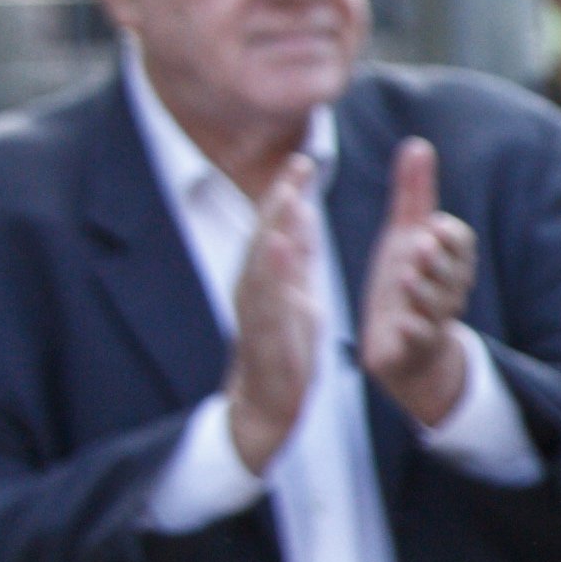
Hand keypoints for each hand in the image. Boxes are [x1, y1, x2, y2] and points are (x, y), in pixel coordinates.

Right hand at [224, 166, 325, 472]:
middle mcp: (255, 286)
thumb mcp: (296, 288)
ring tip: (289, 196)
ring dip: (273, 227)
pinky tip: (281, 249)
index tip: (305, 159)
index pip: (277, 227)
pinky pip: (267, 300)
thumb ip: (297, 251)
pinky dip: (273, 273)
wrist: (268, 402)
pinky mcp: (264, 335)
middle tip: (297, 164)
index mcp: (267, 275)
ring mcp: (256, 311)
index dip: (288, 193)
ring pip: (262, 262)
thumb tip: (301, 209)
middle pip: (265, 235)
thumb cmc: (283, 342)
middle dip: (280, 199)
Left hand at [355, 135, 477, 429]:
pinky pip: (420, 340)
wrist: (405, 346)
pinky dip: (414, 332)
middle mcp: (448, 289)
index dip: (449, 237)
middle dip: (439, 260)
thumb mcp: (406, 234)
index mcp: (450, 261)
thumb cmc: (407, 282)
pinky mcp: (414, 347)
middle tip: (421, 246)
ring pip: (437, 305)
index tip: (432, 226)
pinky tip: (403, 325)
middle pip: (453, 272)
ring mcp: (433, 319)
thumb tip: (418, 144)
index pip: (460, 244)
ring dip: (424, 291)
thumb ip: (414, 193)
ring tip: (407, 278)